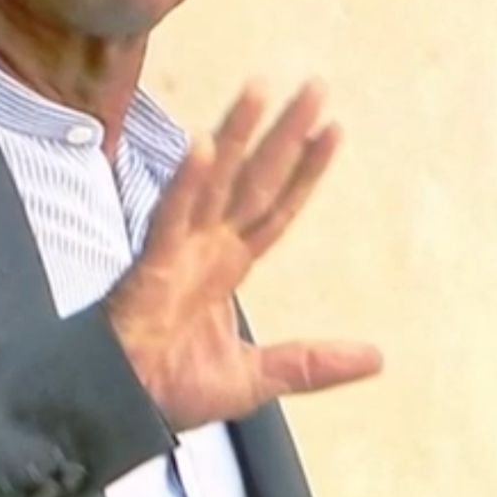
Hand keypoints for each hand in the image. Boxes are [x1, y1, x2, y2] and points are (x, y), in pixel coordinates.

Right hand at [106, 81, 381, 430]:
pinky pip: (171, 217)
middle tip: (315, 85)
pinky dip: (187, 182)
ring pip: (214, 181)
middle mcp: (208, 246)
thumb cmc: (171, 388)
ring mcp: (179, 250)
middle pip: (256, 178)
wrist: (119, 412)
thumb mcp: (258, 377)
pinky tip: (203, 145)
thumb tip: (377, 359)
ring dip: (236, 134)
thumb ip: (313, 363)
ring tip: (260, 88)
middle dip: (285, 132)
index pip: (279, 206)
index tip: (335, 128)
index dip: (306, 169)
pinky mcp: (150, 267)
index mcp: (230, 264)